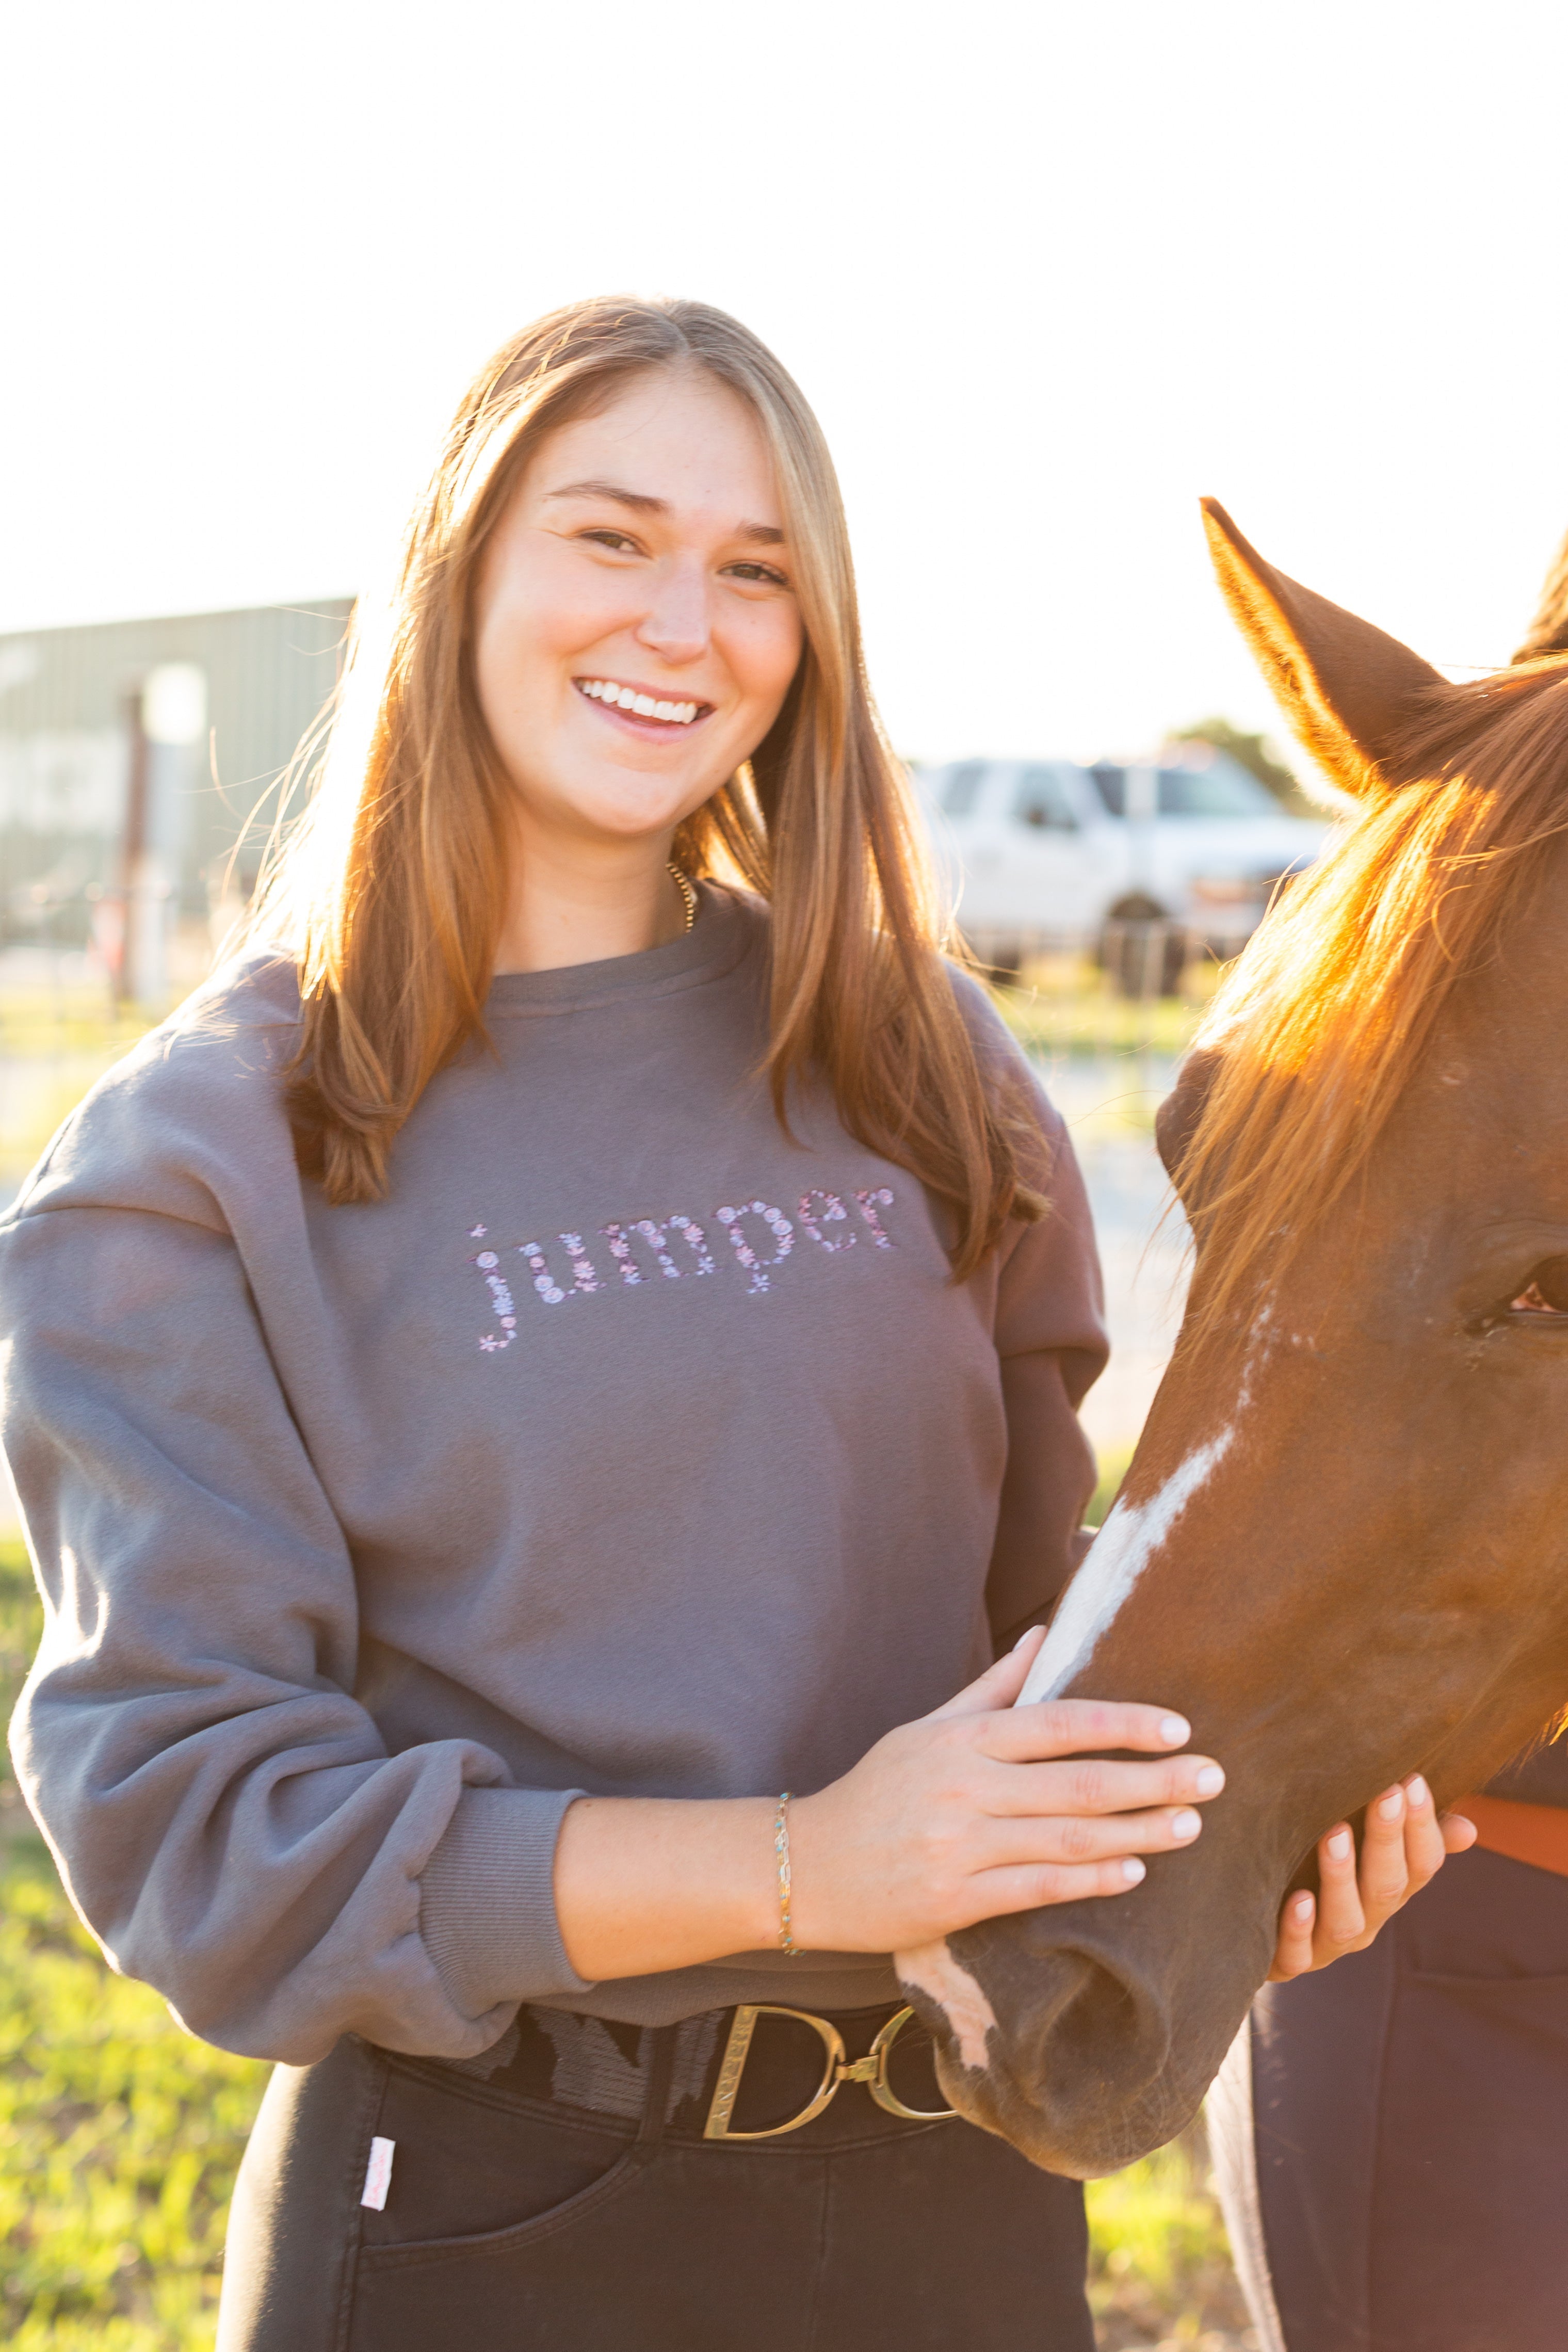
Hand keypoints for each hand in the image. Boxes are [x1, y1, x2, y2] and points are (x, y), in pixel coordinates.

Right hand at [793, 1624, 1224, 1953]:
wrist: (805, 1866)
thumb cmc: (877, 1792)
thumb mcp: (927, 1729)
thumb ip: (992, 1687)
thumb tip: (1046, 1635)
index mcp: (960, 1740)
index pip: (1058, 1722)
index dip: (1124, 1724)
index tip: (1180, 1727)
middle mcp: (962, 1788)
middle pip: (1077, 1782)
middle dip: (1153, 1780)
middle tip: (1214, 1778)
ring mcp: (958, 1846)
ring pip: (1067, 1837)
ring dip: (1138, 1832)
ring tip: (1191, 1825)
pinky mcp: (954, 1900)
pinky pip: (1038, 1888)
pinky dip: (1091, 1879)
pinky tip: (1134, 1872)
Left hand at [1267, 1778, 1477, 1979]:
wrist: (1254, 1922)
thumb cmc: (1317, 1867)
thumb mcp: (1362, 1845)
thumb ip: (1410, 1834)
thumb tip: (1469, 1829)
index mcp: (1389, 1889)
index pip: (1421, 1863)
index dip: (1422, 1826)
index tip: (1412, 1780)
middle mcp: (1366, 1919)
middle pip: (1388, 1885)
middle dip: (1388, 1838)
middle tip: (1385, 1792)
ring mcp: (1328, 1945)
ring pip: (1346, 1920)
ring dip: (1342, 1876)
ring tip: (1334, 1834)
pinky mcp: (1287, 1961)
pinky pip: (1298, 1953)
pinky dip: (1299, 1929)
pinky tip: (1298, 1900)